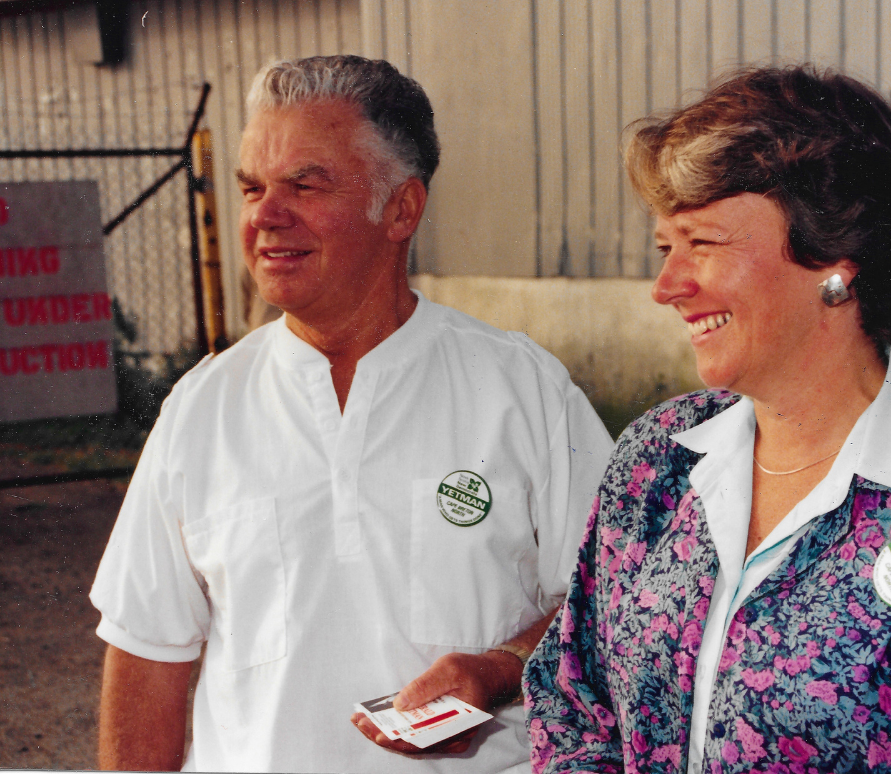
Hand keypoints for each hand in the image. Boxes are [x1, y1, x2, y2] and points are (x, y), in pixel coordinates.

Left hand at [350, 650, 522, 755]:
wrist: (490, 674)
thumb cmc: (471, 670)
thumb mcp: (449, 669)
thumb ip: (425, 686)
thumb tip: (399, 704)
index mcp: (458, 728)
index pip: (420, 741)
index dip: (395, 738)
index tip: (373, 730)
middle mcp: (452, 740)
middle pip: (412, 745)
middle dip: (383, 734)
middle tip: (359, 722)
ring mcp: (446, 738)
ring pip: (412, 742)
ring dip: (387, 732)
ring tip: (363, 720)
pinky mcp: (440, 732)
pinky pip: (416, 735)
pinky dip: (397, 728)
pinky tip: (380, 719)